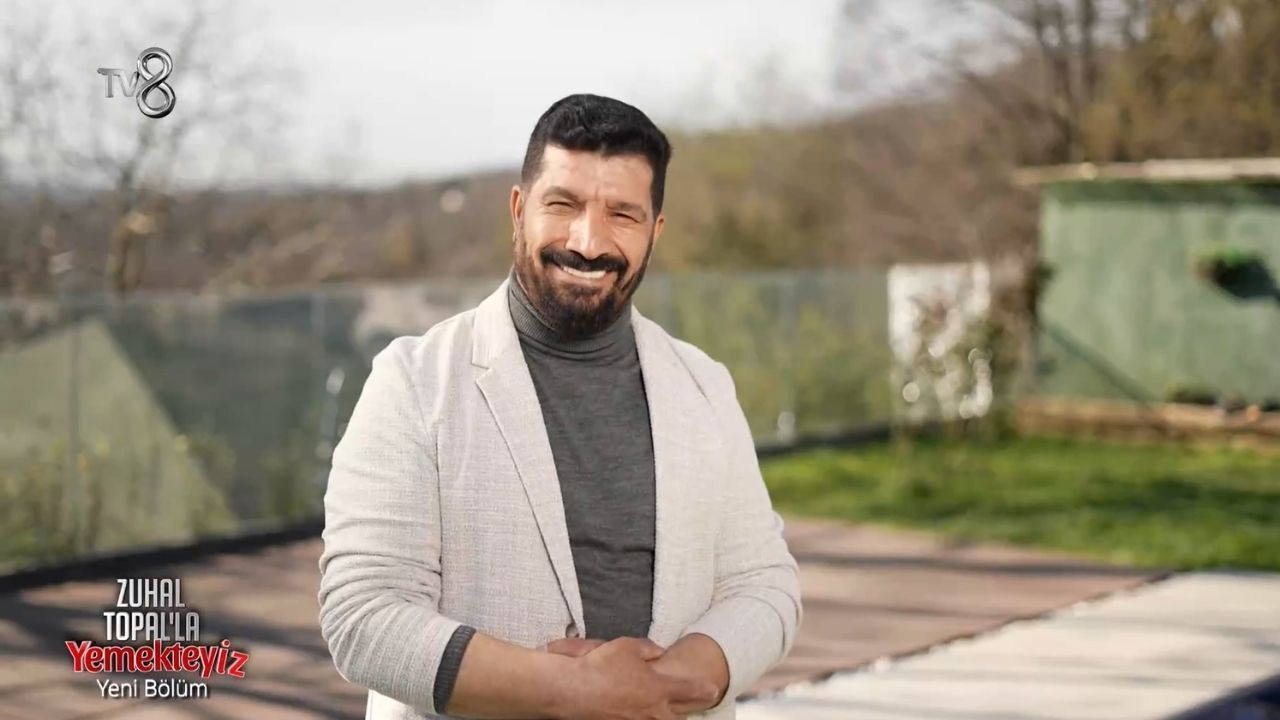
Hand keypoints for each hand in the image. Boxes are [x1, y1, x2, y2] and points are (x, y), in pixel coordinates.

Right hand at [554, 637, 715, 719]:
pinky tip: (647, 713)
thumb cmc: (599, 667)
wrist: (572, 691)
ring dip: (672, 715)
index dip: (706, 690)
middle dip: (694, 706)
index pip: (692, 691)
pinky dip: (651, 718)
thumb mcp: (627, 647)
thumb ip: (648, 649)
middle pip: (683, 714)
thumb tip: (659, 653)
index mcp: (660, 688)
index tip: (713, 688)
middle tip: (702, 700)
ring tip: (674, 710)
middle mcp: (654, 711)